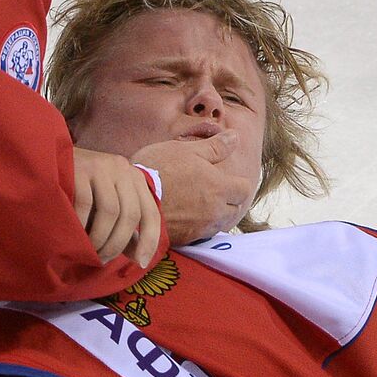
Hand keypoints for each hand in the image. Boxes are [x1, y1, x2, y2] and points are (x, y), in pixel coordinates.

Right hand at [72, 147, 160, 267]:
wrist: (46, 165)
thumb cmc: (80, 192)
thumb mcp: (107, 209)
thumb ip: (125, 231)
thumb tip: (140, 259)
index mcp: (134, 179)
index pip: (151, 213)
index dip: (150, 240)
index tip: (141, 263)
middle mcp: (122, 168)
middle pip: (131, 214)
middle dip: (118, 244)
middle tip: (102, 260)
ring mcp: (101, 166)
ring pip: (110, 211)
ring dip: (100, 238)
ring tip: (90, 251)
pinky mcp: (80, 168)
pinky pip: (85, 204)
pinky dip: (82, 225)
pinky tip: (75, 235)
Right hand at [132, 130, 252, 245]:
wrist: (131, 199)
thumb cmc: (158, 169)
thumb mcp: (186, 150)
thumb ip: (215, 146)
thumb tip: (236, 137)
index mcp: (219, 187)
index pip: (245, 189)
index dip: (238, 183)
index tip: (227, 178)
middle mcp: (215, 211)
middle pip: (235, 209)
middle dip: (230, 200)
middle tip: (214, 191)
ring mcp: (201, 228)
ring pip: (219, 223)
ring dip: (215, 214)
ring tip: (199, 203)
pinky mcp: (186, 239)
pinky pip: (201, 234)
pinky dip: (199, 225)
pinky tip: (185, 215)